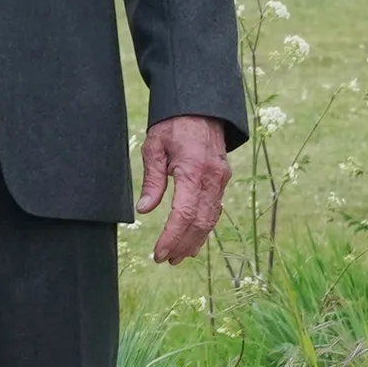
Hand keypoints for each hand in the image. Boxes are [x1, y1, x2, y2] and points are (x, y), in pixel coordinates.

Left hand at [135, 115, 231, 265]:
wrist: (201, 106)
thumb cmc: (173, 124)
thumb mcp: (154, 147)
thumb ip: (152, 180)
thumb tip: (145, 210)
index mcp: (193, 169)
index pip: (184, 214)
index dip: (172, 237)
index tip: (159, 253)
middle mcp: (212, 178)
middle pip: (200, 222)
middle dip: (182, 245)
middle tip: (165, 260)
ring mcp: (221, 180)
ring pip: (210, 220)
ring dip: (194, 241)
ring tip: (177, 257)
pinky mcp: (222, 180)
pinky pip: (215, 210)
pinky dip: (204, 229)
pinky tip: (194, 242)